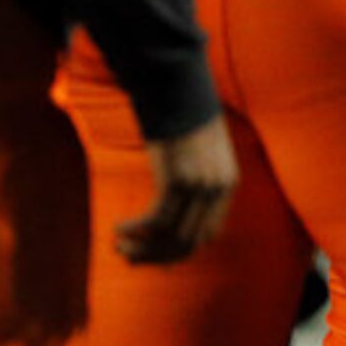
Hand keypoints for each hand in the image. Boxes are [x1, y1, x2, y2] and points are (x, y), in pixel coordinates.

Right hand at [118, 113, 238, 264]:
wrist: (179, 88)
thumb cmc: (184, 120)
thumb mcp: (201, 153)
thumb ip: (196, 181)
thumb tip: (173, 213)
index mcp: (228, 184)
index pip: (208, 234)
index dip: (180, 250)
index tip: (153, 254)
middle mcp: (218, 189)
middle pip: (188, 241)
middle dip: (156, 256)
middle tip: (128, 256)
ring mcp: (199, 185)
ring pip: (170, 236)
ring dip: (141, 247)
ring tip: (119, 246)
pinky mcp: (178, 179)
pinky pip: (155, 219)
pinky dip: (135, 228)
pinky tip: (118, 227)